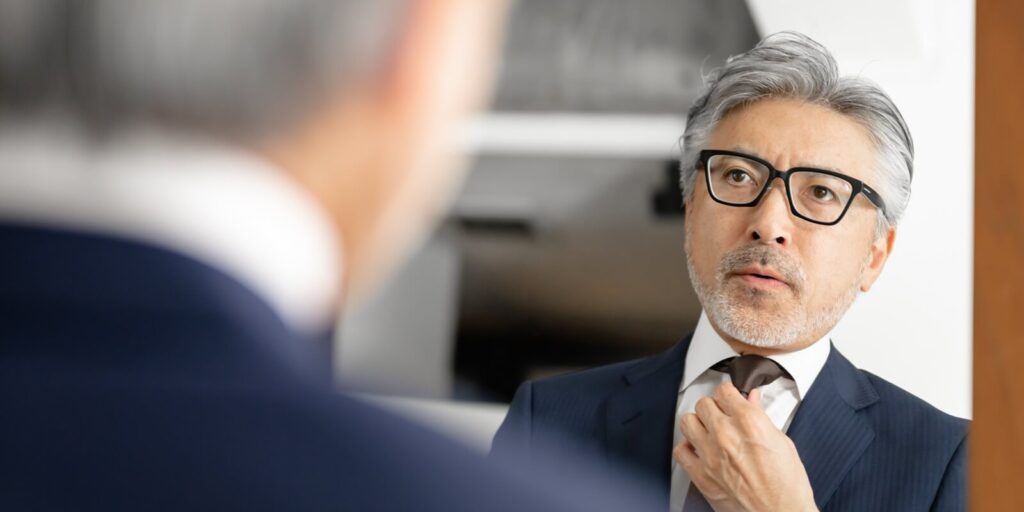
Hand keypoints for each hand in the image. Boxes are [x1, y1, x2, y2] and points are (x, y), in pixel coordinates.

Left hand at [672, 383, 816, 511]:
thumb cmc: (787, 486)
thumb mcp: (782, 442)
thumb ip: (761, 417)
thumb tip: (752, 400)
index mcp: (749, 422)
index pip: (724, 391)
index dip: (728, 394)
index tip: (730, 399)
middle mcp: (726, 434)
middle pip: (703, 404)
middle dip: (713, 408)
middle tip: (722, 416)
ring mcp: (710, 455)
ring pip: (687, 422)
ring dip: (697, 424)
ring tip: (707, 430)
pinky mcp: (700, 475)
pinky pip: (680, 452)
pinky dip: (687, 449)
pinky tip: (697, 450)